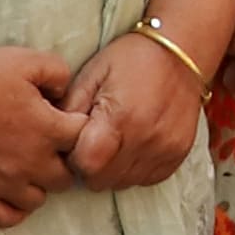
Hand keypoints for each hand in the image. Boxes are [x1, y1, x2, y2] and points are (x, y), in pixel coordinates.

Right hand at [0, 43, 82, 228]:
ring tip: (25, 167)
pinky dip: (12, 209)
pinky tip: (8, 191)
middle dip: (62, 162)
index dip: (78, 129)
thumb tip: (65, 92)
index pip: (84, 140)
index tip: (63, 121)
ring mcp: (3, 183)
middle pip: (66, 177)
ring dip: (37, 185)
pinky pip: (5, 218)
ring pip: (38, 199)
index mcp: (47, 129)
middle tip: (46, 147)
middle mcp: (31, 162)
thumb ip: (58, 73)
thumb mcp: (25, 60)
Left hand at [66, 26, 210, 193]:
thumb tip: (54, 138)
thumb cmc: (131, 58)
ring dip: (112, 169)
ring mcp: (165, 149)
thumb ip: (70, 109)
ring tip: (114, 141)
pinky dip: (134, 168)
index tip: (75, 144)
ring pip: (123, 183)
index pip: (86, 165)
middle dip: (91, 166)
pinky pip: (146, 179)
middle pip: (103, 180)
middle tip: (92, 141)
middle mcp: (146, 139)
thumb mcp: (92, 74)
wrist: (180, 50)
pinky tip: (132, 145)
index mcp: (120, 118)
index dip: (73, 159)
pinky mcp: (178, 154)